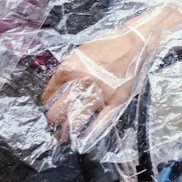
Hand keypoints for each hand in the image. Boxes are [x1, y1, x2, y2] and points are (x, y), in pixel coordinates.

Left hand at [38, 0, 181, 142]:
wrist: (136, 41)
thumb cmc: (109, 44)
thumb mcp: (81, 51)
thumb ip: (69, 68)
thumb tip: (58, 85)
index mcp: (72, 67)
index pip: (51, 89)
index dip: (46, 100)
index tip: (46, 105)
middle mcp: (84, 81)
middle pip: (60, 107)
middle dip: (53, 118)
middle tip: (52, 123)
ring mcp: (101, 92)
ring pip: (77, 116)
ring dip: (66, 129)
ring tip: (61, 136)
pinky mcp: (117, 99)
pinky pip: (102, 120)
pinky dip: (92, 132)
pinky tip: (83, 140)